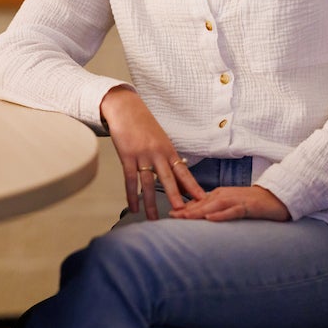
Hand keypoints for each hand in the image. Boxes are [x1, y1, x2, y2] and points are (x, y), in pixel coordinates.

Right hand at [100, 85, 206, 219]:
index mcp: (168, 150)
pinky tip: (133, 207)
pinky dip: (131, 195)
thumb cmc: (143, 124)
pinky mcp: (127, 156)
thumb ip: (167, 156)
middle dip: (176, 196)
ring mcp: (142, 155)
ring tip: (154, 219)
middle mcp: (157, 153)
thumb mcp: (160, 138)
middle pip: (168, 178)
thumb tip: (177, 175)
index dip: (192, 186)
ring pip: (148, 183)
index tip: (202, 199)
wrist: (125, 108)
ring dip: (151, 203)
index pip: (183, 171)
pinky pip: (130, 179)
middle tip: (182, 212)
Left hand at [168, 185, 289, 221]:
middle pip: (202, 203)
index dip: (183, 208)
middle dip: (186, 209)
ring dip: (198, 211)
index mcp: (219, 195)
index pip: (198, 202)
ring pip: (214, 205)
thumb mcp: (231, 206)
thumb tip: (200, 219)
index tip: (169, 214)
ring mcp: (236, 200)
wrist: (277, 198)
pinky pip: (233, 211)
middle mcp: (224, 195)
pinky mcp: (249, 207)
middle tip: (170, 215)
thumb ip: (216, 210)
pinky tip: (211, 218)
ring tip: (184, 217)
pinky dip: (221, 214)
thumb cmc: (252, 203)